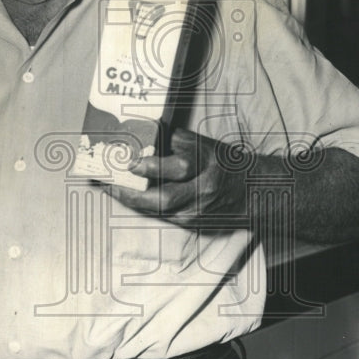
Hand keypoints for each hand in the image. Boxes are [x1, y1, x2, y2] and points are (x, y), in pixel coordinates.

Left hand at [106, 127, 244, 227]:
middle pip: (166, 198)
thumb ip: (179, 141)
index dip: (154, 166)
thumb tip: (147, 134)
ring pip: (159, 211)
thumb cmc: (223, 163)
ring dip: (132, 201)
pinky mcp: (192, 223)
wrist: (249, 192)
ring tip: (109, 189)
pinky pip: (162, 216)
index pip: (180, 167)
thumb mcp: (206, 145)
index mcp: (209, 166)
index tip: (131, 162)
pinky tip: (126, 197)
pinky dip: (142, 207)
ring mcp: (198, 212)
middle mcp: (204, 192)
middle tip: (109, 183)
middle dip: (134, 193)